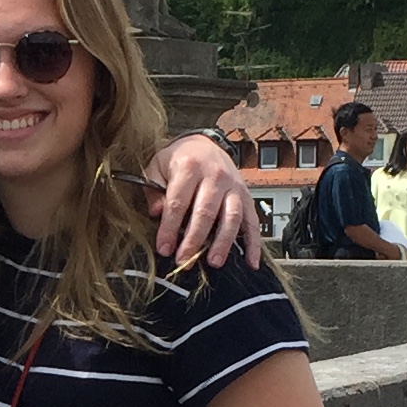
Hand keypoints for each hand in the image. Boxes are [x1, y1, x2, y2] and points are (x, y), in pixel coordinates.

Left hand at [148, 133, 262, 268]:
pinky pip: (253, 221)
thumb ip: (152, 189)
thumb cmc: (179, 160)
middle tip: (184, 260)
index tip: (164, 248)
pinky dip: (254, 243)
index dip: (170, 228)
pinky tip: (251, 262)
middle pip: (206, 212)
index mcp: (190, 167)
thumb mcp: (157, 166)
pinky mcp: (246, 196)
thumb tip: (156, 212)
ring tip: (213, 262)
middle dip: (194, 240)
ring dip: (223, 242)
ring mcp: (234, 186)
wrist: (205, 144)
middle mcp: (215, 176)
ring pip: (231, 217)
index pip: (178, 202)